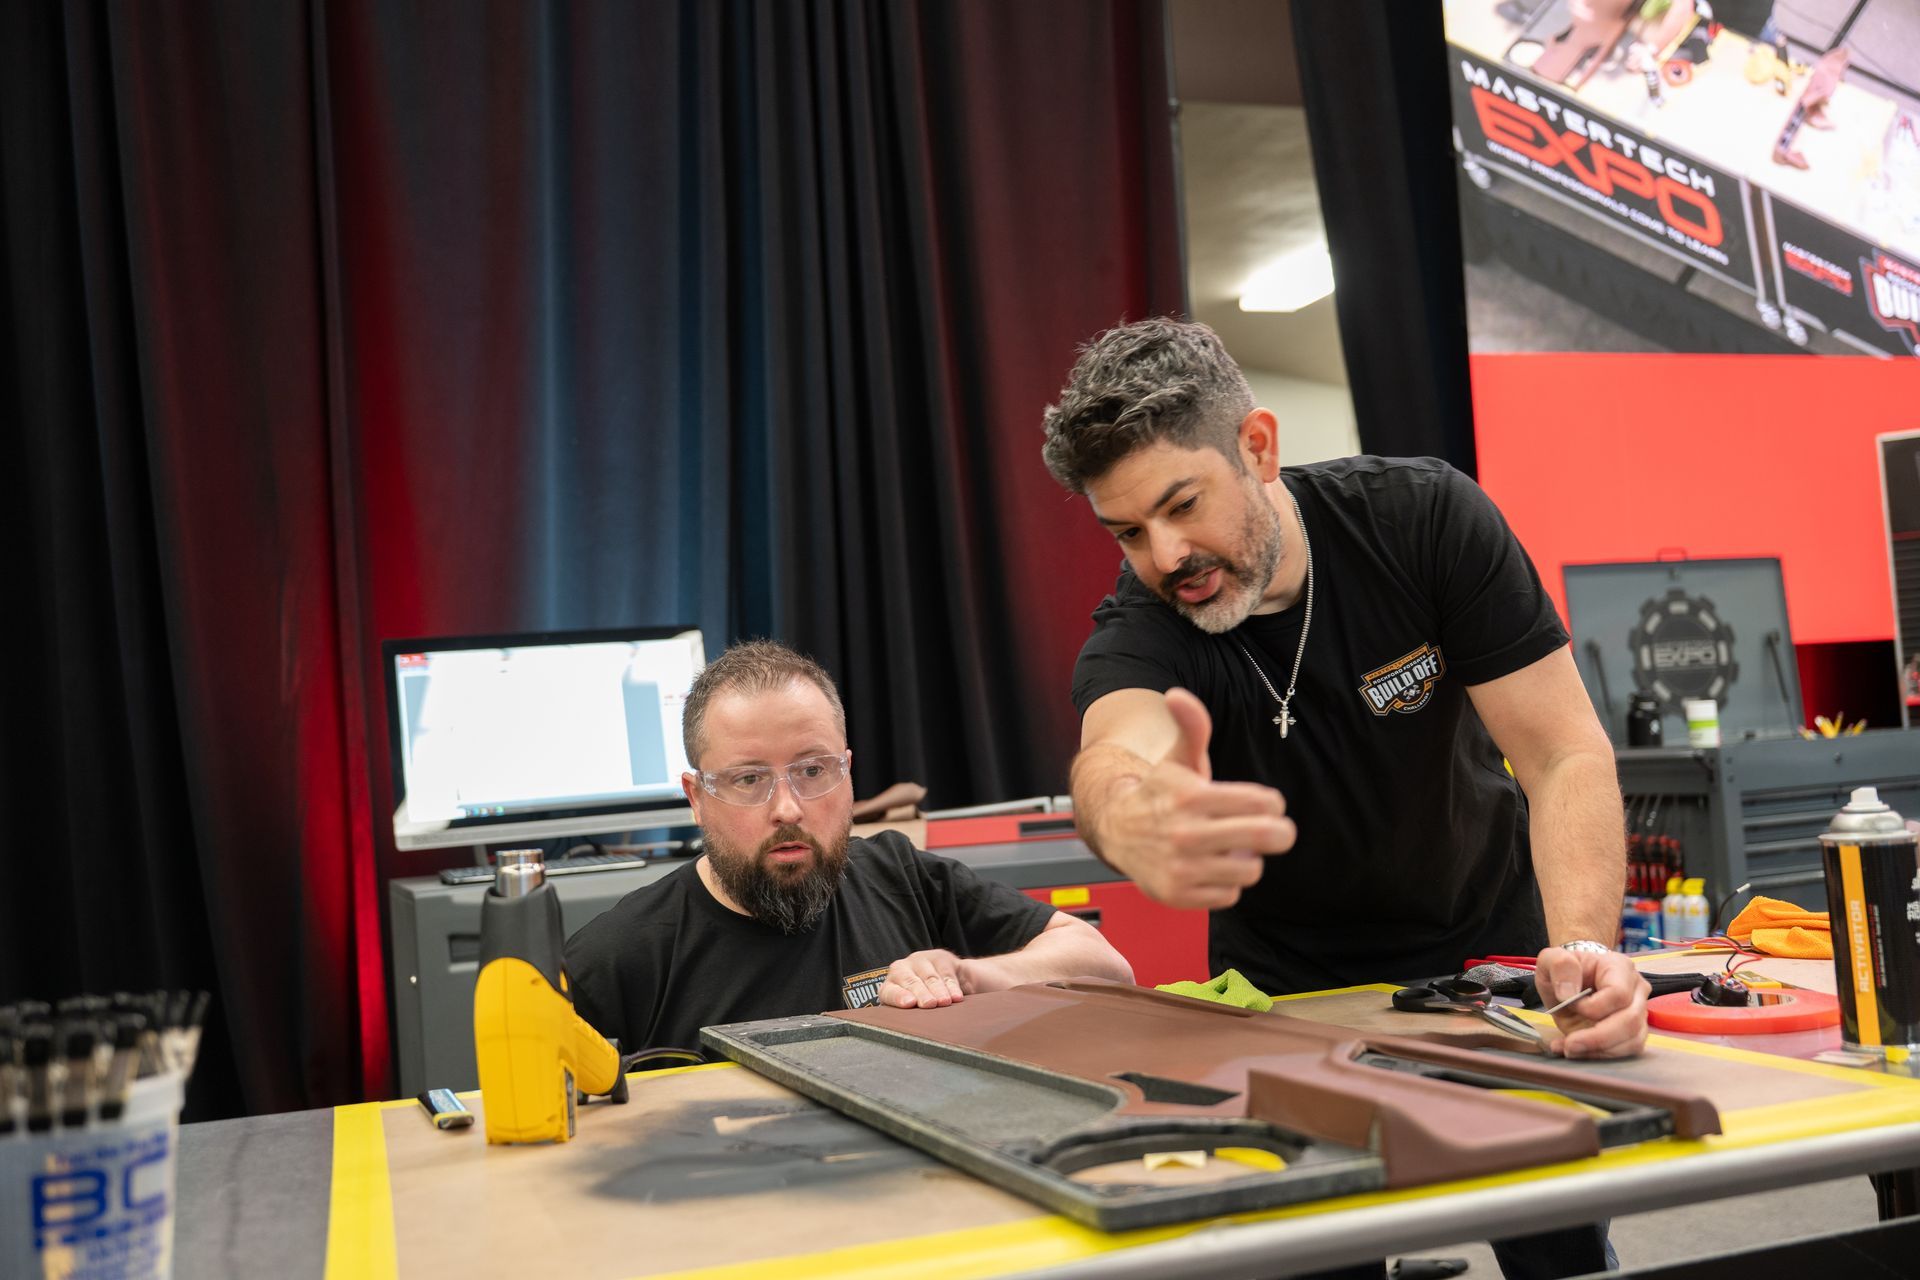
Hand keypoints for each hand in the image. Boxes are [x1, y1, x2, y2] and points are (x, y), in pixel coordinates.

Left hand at [878, 949, 968, 1008]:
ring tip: (945, 1002)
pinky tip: (956, 997)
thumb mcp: (912, 1009)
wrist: (945, 980)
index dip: (899, 996)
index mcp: (890, 985)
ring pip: (930, 977)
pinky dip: (952, 986)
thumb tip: (909, 1033)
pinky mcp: (939, 957)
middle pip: (911, 982)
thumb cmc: (922, 1001)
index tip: (909, 1003)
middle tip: (929, 1004)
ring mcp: (920, 961)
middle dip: (921, 993)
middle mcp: (902, 969)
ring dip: (938, 990)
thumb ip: (908, 1016)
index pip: (891, 991)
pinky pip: (946, 973)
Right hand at [1095, 688, 1294, 909]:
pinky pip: (1230, 894)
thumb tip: (1177, 694)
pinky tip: (1211, 868)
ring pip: (1251, 869)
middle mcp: (1185, 833)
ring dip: (1247, 859)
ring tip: (1232, 848)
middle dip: (1280, 833)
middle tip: (1276, 831)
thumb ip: (1191, 727)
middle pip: (1266, 837)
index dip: (1272, 804)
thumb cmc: (1160, 793)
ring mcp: (1181, 868)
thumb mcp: (1177, 758)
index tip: (1266, 805)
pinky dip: (1226, 883)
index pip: (1264, 803)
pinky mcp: (1178, 895)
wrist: (1116, 830)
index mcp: (1191, 796)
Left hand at [1534, 946, 1649, 1058]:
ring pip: (1633, 1041)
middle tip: (1570, 1045)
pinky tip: (1577, 1052)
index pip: (1619, 994)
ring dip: (1600, 1051)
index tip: (1569, 1005)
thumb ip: (1559, 965)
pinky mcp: (1633, 1033)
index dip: (1593, 1007)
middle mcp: (1636, 990)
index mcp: (1620, 967)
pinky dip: (1600, 1056)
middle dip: (1598, 1038)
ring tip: (1570, 1049)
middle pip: (1631, 1021)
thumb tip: (1568, 993)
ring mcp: (1638, 1013)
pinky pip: (1626, 1052)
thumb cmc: (1565, 971)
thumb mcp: (1551, 960)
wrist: (1570, 984)